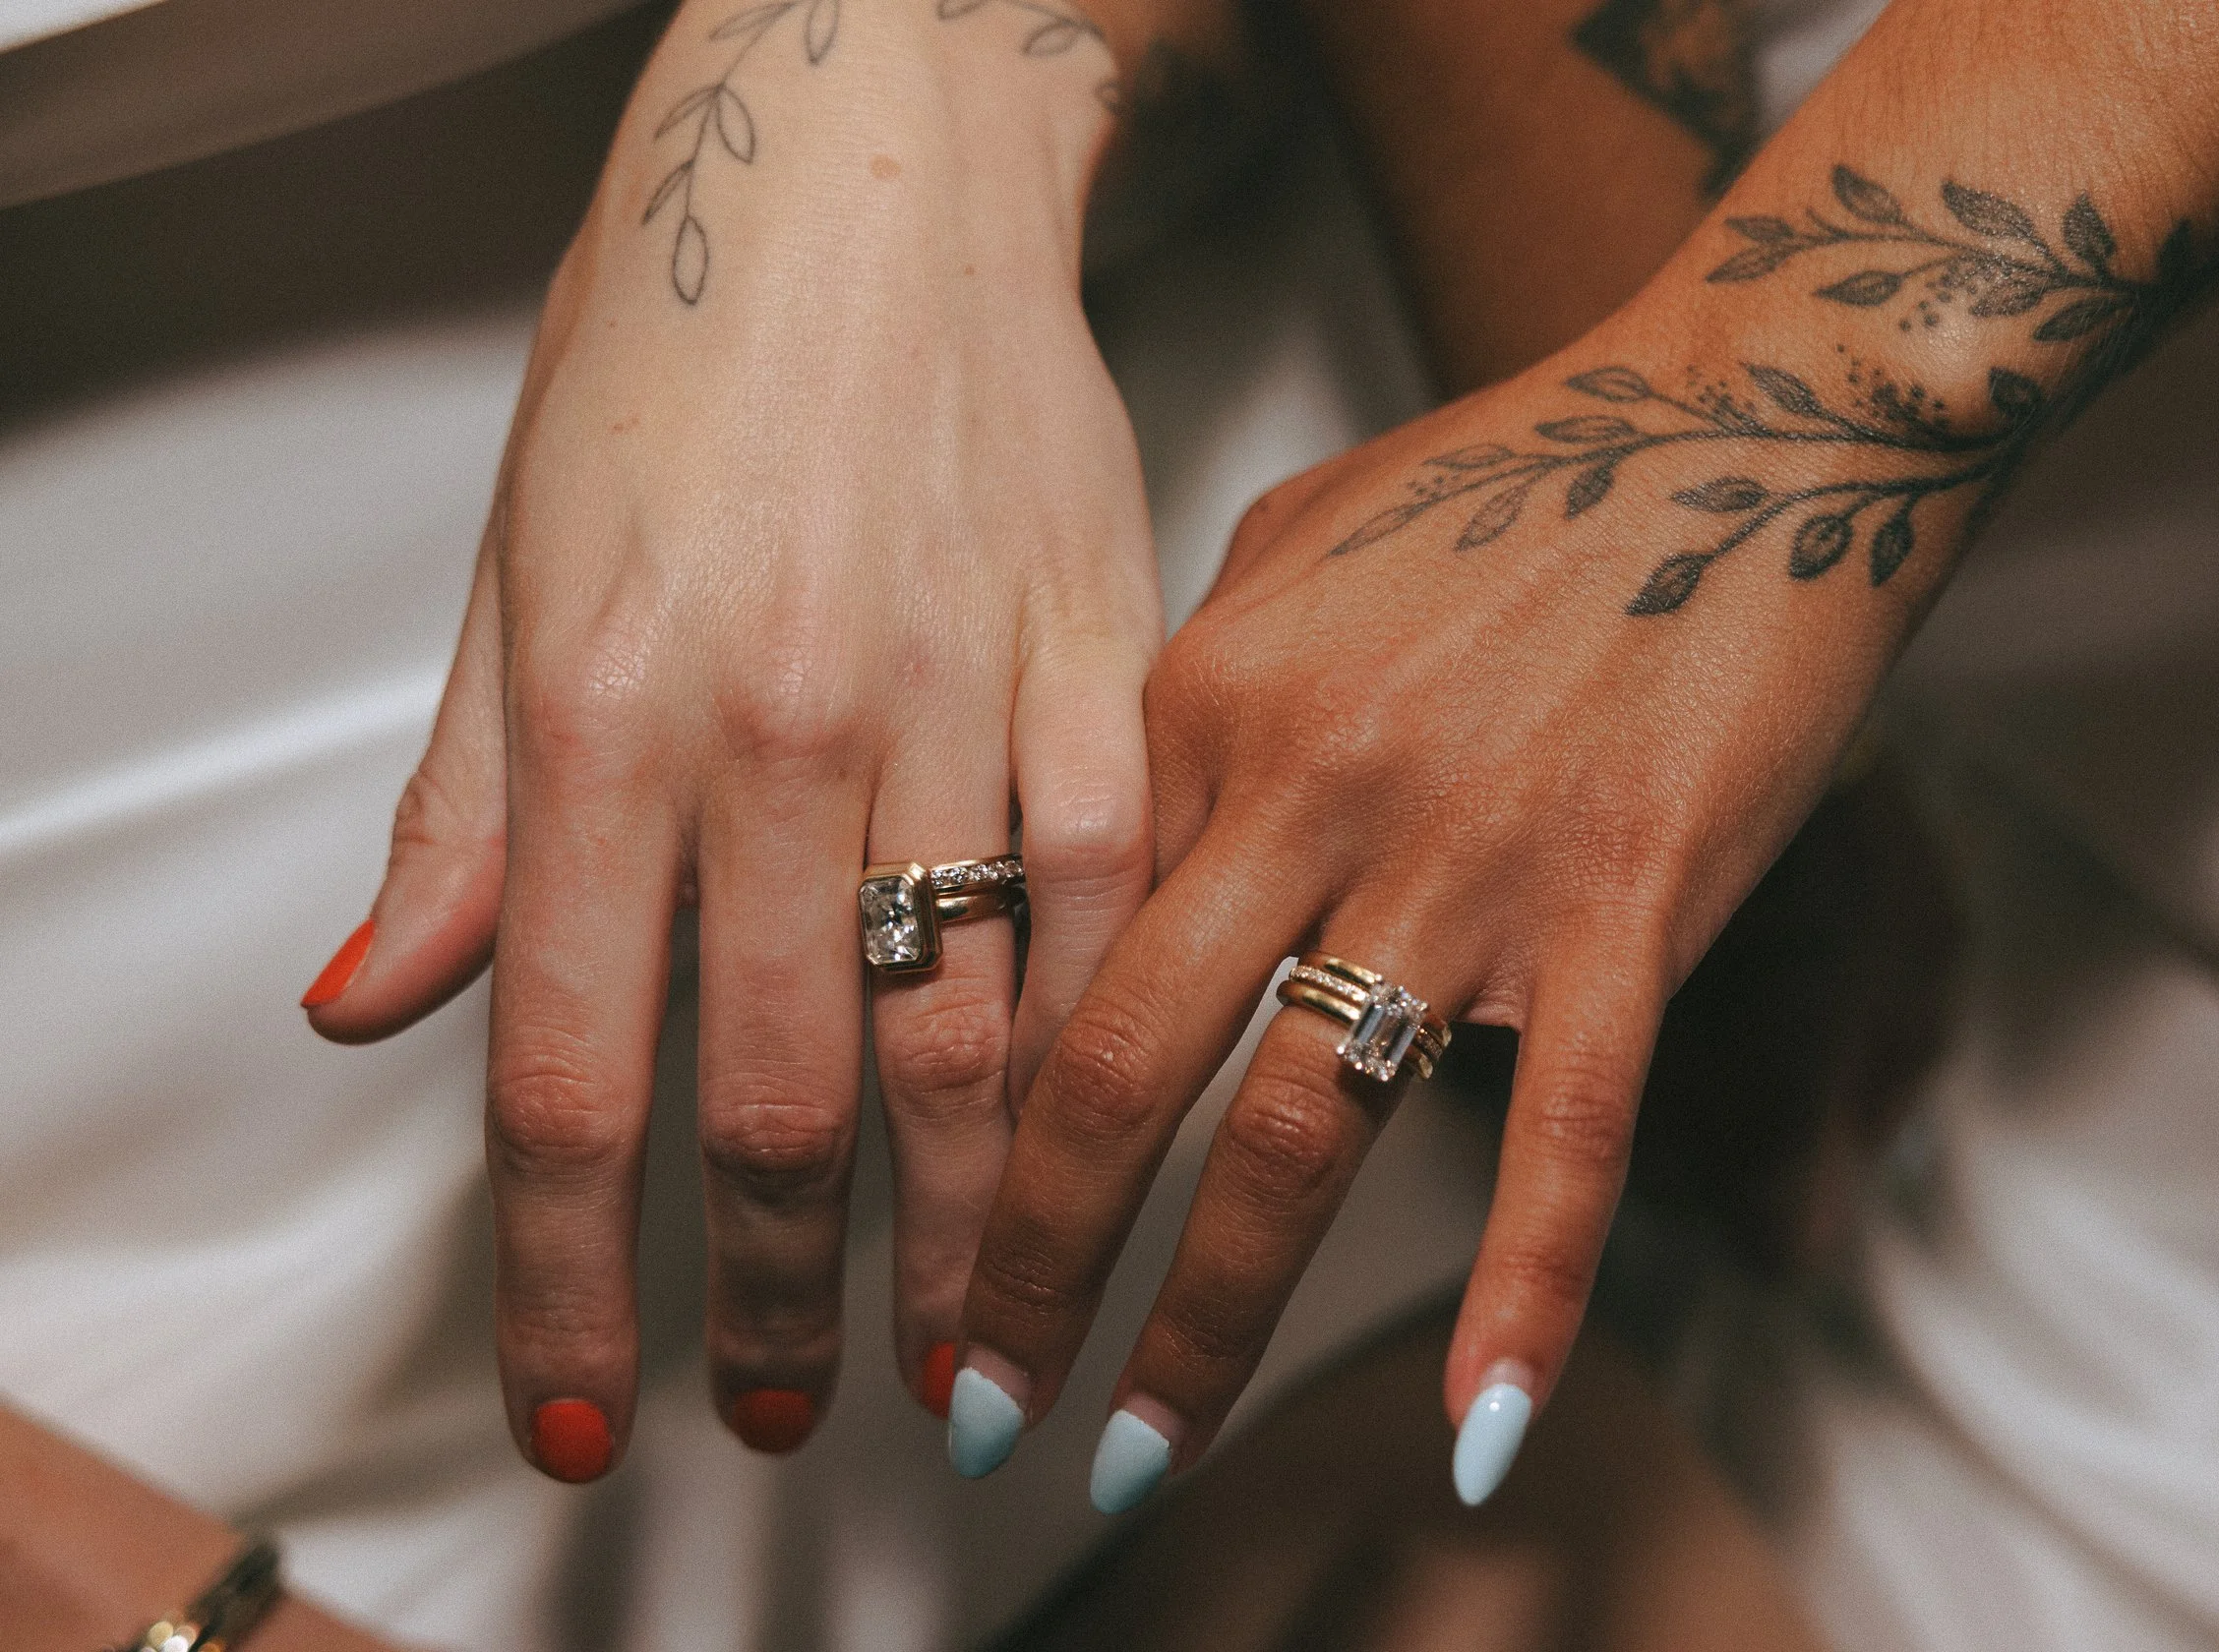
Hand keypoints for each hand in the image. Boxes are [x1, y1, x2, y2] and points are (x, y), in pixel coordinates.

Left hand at [302, 0, 1159, 1473]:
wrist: (870, 156)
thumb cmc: (680, 348)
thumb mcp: (512, 571)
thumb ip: (458, 819)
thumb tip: (375, 1006)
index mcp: (606, 715)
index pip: (577, 1074)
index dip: (576, 1283)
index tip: (590, 1408)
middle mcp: (784, 730)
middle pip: (792, 1096)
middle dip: (786, 1295)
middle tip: (797, 1411)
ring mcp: (960, 696)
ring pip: (978, 1033)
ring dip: (969, 1230)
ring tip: (963, 1351)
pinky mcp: (1100, 660)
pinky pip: (1113, 903)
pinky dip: (1103, 1054)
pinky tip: (1090, 1157)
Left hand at [951, 0, 2218, 1505]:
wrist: (1749, 413)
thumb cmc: (1513, 477)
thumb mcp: (1293, 547)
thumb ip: (1196, 695)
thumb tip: (1126, 827)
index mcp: (1200, 699)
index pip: (1044, 949)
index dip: (967, 1111)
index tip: (928, 1226)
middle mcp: (1303, 785)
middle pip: (1120, 1072)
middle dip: (1029, 1266)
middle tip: (977, 1409)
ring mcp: (1467, 853)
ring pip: (1299, 1133)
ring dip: (1201, 1323)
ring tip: (1130, 1456)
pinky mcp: (1627, 900)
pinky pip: (1562, 1132)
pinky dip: (1521, 1291)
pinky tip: (1481, 1434)